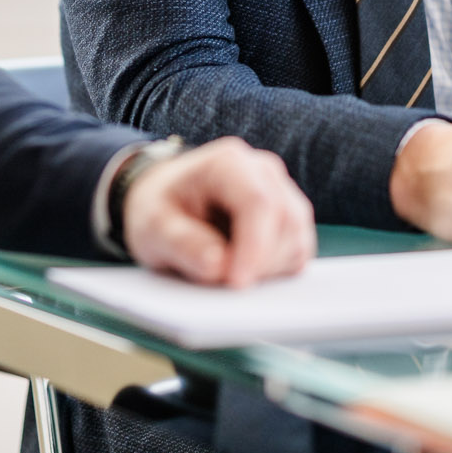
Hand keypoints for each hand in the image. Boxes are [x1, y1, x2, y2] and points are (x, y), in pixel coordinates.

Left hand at [121, 137, 315, 287]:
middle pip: (285, 222)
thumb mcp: (152, 227)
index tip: (237, 284)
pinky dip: (278, 270)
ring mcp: (282, 193)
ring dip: (270, 270)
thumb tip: (219, 267)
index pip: (258, 202)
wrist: (168, 199)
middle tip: (224, 288)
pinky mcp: (289, 219)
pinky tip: (246, 273)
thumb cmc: (161, 209)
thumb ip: (182, 244)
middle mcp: (263, 172)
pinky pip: (299, 251)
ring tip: (227, 277)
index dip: (255, 246)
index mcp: (228, 164)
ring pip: (298, 239)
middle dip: (261, 264)